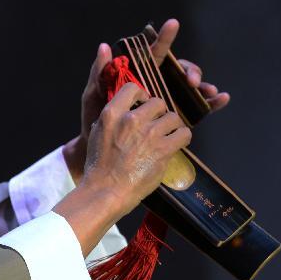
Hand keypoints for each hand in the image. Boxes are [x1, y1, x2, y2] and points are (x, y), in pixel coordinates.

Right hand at [53, 82, 191, 255]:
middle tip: (156, 126)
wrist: (106, 191)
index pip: (133, 88)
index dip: (142, 95)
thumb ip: (110, 120)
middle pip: (157, 102)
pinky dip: (182, 138)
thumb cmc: (99, 168)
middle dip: (159, 113)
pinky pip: (184, 134)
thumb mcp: (96, 135)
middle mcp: (131, 120)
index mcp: (111, 114)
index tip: (142, 105)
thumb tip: (122, 112)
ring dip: (171, 126)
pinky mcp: (164, 149)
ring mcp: (149, 134)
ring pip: (173, 117)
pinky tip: (175, 144)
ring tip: (166, 137)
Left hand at [64, 18, 228, 180]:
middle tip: (190, 81)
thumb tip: (103, 47)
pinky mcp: (175, 120)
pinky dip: (212, 103)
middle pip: (178, 70)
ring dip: (203, 86)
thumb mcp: (93, 97)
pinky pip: (197, 109)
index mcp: (138, 77)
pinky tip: (221, 99)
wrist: (101, 154)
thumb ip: (99, 73)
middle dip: (189, 70)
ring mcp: (167, 102)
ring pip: (191, 88)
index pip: (154, 55)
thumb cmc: (94, 121)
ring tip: (209, 91)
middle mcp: (156, 86)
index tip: (173, 24)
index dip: (164, 39)